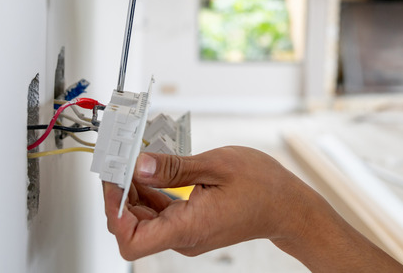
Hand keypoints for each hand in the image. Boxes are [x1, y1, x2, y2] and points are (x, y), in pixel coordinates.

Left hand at [102, 146, 313, 259]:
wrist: (288, 206)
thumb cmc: (263, 186)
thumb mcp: (216, 165)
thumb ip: (173, 168)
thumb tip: (139, 167)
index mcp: (189, 227)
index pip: (132, 241)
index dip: (114, 213)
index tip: (115, 182)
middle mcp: (184, 237)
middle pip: (133, 228)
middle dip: (120, 195)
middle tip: (119, 162)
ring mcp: (187, 233)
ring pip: (144, 220)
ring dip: (133, 192)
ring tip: (133, 161)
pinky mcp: (191, 225)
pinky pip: (159, 214)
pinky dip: (149, 193)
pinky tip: (151, 171)